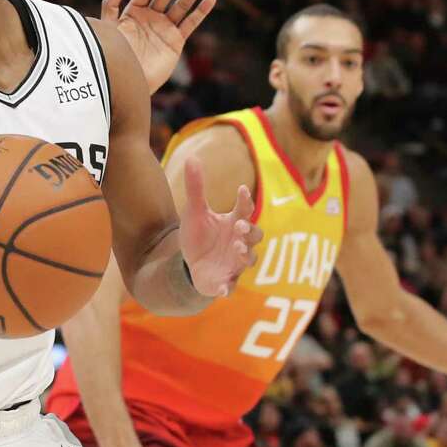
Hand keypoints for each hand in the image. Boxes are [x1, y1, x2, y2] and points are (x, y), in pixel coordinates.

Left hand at [101, 0, 215, 93]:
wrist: (128, 82)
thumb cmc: (114, 57)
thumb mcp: (108, 30)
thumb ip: (110, 7)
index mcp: (133, 13)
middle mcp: (150, 18)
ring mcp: (164, 28)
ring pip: (181, 5)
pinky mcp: (176, 40)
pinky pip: (190, 23)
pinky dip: (201, 12)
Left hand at [178, 158, 261, 296]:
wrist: (191, 265)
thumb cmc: (198, 236)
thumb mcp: (194, 212)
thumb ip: (195, 187)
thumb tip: (192, 157)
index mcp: (233, 222)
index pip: (245, 209)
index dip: (245, 201)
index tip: (241, 190)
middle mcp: (239, 242)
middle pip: (255, 235)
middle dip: (250, 230)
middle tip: (238, 225)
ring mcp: (235, 262)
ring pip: (249, 258)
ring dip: (245, 253)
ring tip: (236, 246)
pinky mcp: (226, 281)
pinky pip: (231, 286)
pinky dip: (228, 287)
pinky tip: (223, 289)